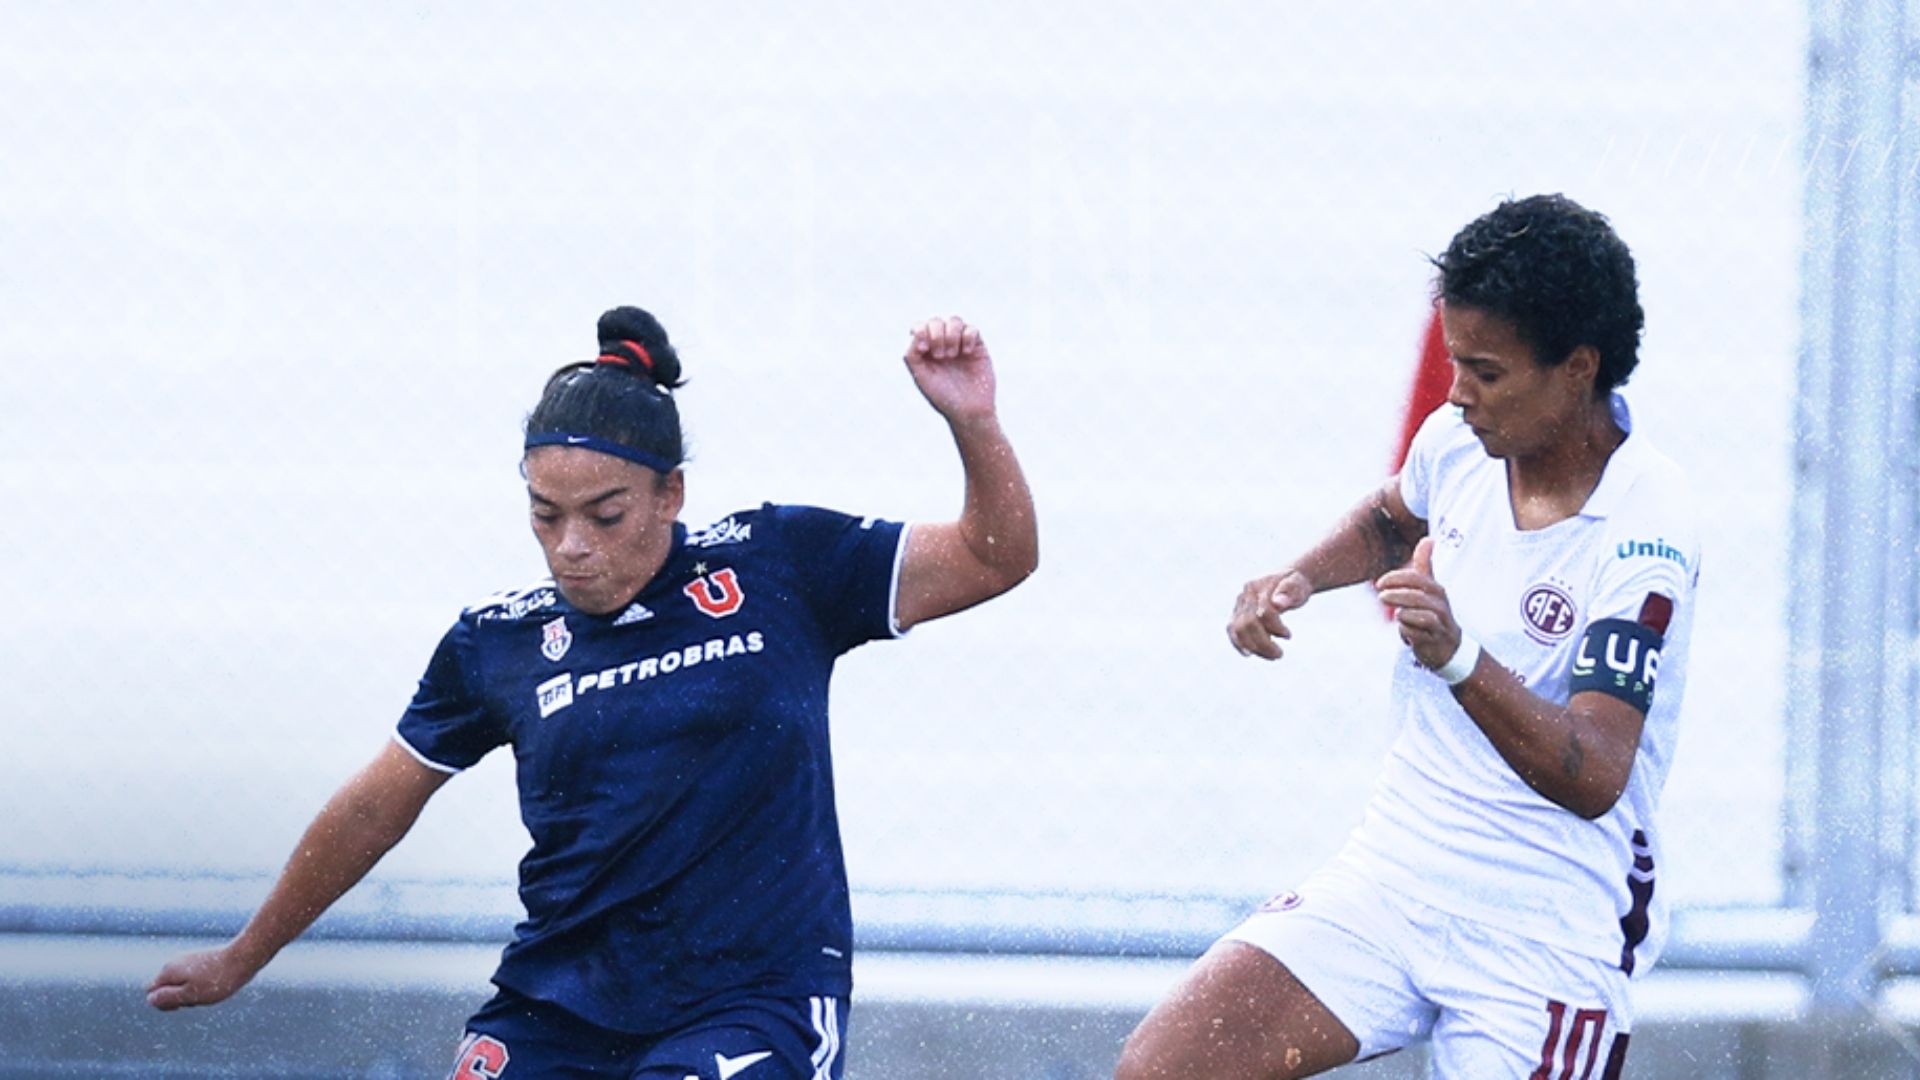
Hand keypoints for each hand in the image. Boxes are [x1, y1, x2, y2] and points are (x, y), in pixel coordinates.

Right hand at [146, 945, 257, 1010]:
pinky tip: (215, 985)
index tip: (184, 1004)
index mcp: (168, 971)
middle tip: (200, 997)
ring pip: (182, 985)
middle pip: (166, 989)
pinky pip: (193, 979)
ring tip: (210, 990)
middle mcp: (175, 962)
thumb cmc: (218, 980)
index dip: (164, 1003)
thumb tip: (150, 1000)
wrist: (244, 957)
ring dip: (192, 993)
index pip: (151, 992)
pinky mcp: (200, 960)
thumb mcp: (190, 995)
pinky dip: (201, 986)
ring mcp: (188, 960)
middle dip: (179, 998)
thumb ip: (168, 998)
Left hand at [904, 316, 995, 423]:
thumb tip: (916, 333)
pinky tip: (966, 353)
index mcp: (926, 350)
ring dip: (951, 335)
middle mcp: (942, 344)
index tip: (924, 349)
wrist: (969, 410)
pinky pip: (972, 329)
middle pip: (936, 321)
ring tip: (952, 355)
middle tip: (940, 356)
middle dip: (936, 335)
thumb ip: (912, 355)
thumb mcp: (921, 377)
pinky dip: (967, 337)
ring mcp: (960, 344)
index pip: (920, 327)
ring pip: (955, 321)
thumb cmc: (943, 397)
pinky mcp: (977, 347)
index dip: (921, 330)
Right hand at [1227, 569, 1312, 659]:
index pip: (1262, 612)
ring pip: (1238, 630)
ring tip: (1272, 656)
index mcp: (1257, 587)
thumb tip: (1278, 603)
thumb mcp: (1298, 586)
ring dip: (1254, 646)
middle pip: (1247, 623)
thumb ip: (1289, 592)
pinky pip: (1233, 630)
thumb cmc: (1296, 584)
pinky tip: (1249, 654)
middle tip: (1279, 654)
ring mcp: (1239, 605)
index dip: (1275, 627)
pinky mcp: (1238, 614)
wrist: (1288, 581)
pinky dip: (1239, 643)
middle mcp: (1244, 595)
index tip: (1288, 636)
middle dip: (1263, 643)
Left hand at [1374, 537, 1460, 670]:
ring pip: (1421, 615)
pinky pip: (1419, 634)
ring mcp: (1440, 623)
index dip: (1397, 578)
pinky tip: (1403, 630)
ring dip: (1403, 613)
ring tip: (1395, 613)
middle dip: (1397, 594)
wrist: (1447, 646)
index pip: (1417, 578)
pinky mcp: (1435, 640)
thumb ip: (1425, 565)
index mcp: (1436, 590)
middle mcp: (1440, 605)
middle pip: (1418, 596)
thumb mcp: (1429, 589)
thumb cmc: (1433, 612)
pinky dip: (1407, 631)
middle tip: (1381, 596)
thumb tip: (1429, 539)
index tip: (1379, 583)